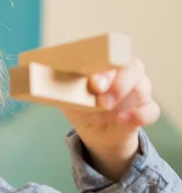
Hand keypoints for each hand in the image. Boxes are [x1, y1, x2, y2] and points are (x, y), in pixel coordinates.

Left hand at [62, 57, 159, 180]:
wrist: (96, 135)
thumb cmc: (81, 109)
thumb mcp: (67, 100)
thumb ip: (62, 89)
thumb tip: (42, 82)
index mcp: (107, 66)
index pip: (111, 57)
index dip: (103, 66)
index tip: (93, 80)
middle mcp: (126, 74)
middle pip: (132, 66)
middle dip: (115, 80)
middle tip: (98, 93)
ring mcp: (138, 92)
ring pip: (142, 85)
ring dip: (121, 96)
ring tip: (101, 109)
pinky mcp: (145, 110)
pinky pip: (150, 110)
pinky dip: (139, 115)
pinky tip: (122, 119)